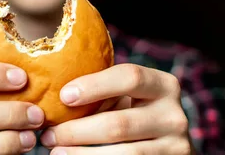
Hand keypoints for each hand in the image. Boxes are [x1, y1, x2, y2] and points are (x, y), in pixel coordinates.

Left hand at [39, 63, 192, 153]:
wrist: (163, 143)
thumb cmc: (131, 111)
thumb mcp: (125, 96)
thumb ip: (102, 90)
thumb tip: (51, 91)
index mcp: (163, 84)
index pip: (130, 77)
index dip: (95, 85)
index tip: (63, 95)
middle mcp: (175, 114)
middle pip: (119, 123)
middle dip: (77, 130)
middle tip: (49, 134)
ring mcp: (176, 145)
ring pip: (123, 154)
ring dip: (82, 154)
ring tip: (55, 152)